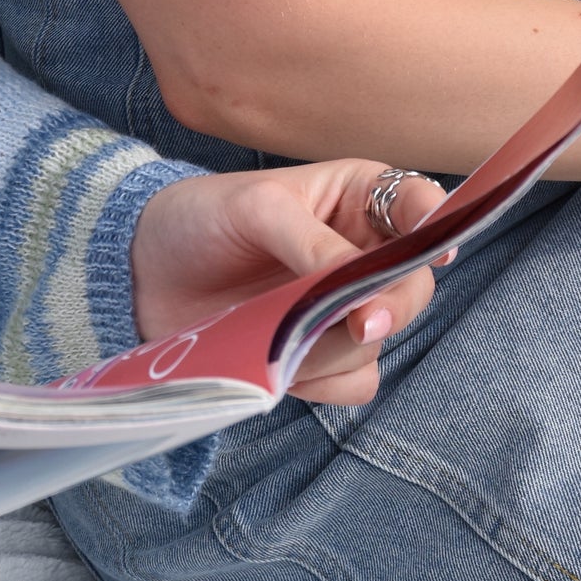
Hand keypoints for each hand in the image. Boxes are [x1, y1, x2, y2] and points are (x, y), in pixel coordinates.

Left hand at [130, 158, 449, 404]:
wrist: (143, 271)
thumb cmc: (202, 218)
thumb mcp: (255, 209)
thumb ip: (314, 245)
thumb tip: (364, 296)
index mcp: (357, 198)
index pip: (418, 205)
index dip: (437, 226)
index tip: (436, 249)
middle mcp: (362, 253)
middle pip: (413, 287)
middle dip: (388, 305)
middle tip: (359, 318)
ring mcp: (344, 308)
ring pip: (380, 341)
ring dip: (334, 343)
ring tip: (277, 323)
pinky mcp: (321, 356)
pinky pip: (353, 382)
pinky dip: (320, 377)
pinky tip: (278, 356)